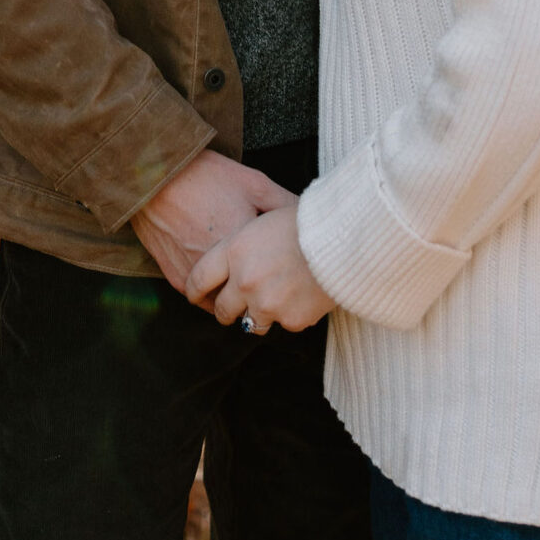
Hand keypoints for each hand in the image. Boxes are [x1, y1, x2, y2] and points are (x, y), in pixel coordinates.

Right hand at [131, 149, 295, 294]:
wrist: (157, 175)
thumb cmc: (207, 175)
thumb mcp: (253, 182)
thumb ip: (283, 204)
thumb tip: (310, 217)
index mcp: (246, 247)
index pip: (276, 280)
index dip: (285, 277)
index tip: (291, 275)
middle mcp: (222, 270)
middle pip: (252, 300)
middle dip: (262, 295)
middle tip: (271, 285)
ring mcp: (197, 278)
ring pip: (226, 305)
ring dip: (236, 299)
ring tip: (245, 284)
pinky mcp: (177, 278)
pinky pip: (201, 299)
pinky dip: (213, 295)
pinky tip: (221, 279)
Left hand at [186, 204, 334, 333]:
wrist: (344, 237)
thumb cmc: (306, 218)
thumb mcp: (265, 215)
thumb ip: (242, 240)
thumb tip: (233, 253)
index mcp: (235, 250)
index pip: (199, 279)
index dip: (194, 290)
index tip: (196, 295)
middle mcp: (245, 281)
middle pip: (222, 309)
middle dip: (226, 309)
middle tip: (233, 305)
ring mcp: (267, 303)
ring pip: (250, 323)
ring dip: (257, 314)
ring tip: (272, 299)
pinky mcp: (290, 320)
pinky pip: (282, 323)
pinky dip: (289, 313)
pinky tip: (301, 294)